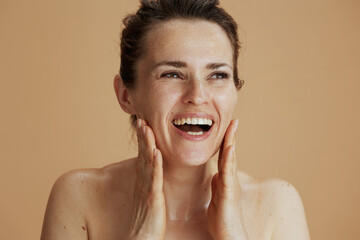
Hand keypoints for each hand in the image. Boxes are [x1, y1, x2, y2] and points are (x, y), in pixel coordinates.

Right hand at [127, 119, 165, 239]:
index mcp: (145, 181)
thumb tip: (153, 173)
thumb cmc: (148, 221)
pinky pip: (154, 179)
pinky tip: (156, 152)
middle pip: (143, 154)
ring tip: (146, 127)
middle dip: (142, 136)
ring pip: (147, 162)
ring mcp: (147, 189)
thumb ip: (150, 184)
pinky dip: (155, 164)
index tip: (144, 122)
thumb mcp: (148, 197)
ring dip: (146, 144)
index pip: (144, 155)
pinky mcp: (152, 199)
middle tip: (141, 118)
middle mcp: (144, 182)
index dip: (144, 139)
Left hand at [207, 119, 248, 239]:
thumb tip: (216, 174)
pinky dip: (229, 160)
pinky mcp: (229, 193)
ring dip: (232, 142)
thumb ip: (218, 184)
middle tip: (234, 119)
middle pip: (230, 153)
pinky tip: (229, 148)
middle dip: (231, 135)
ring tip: (233, 126)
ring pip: (231, 160)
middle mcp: (230, 179)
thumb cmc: (223, 219)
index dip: (225, 140)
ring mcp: (231, 185)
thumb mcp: (218, 197)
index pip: (224, 156)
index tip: (226, 126)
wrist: (229, 236)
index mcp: (225, 179)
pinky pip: (228, 174)